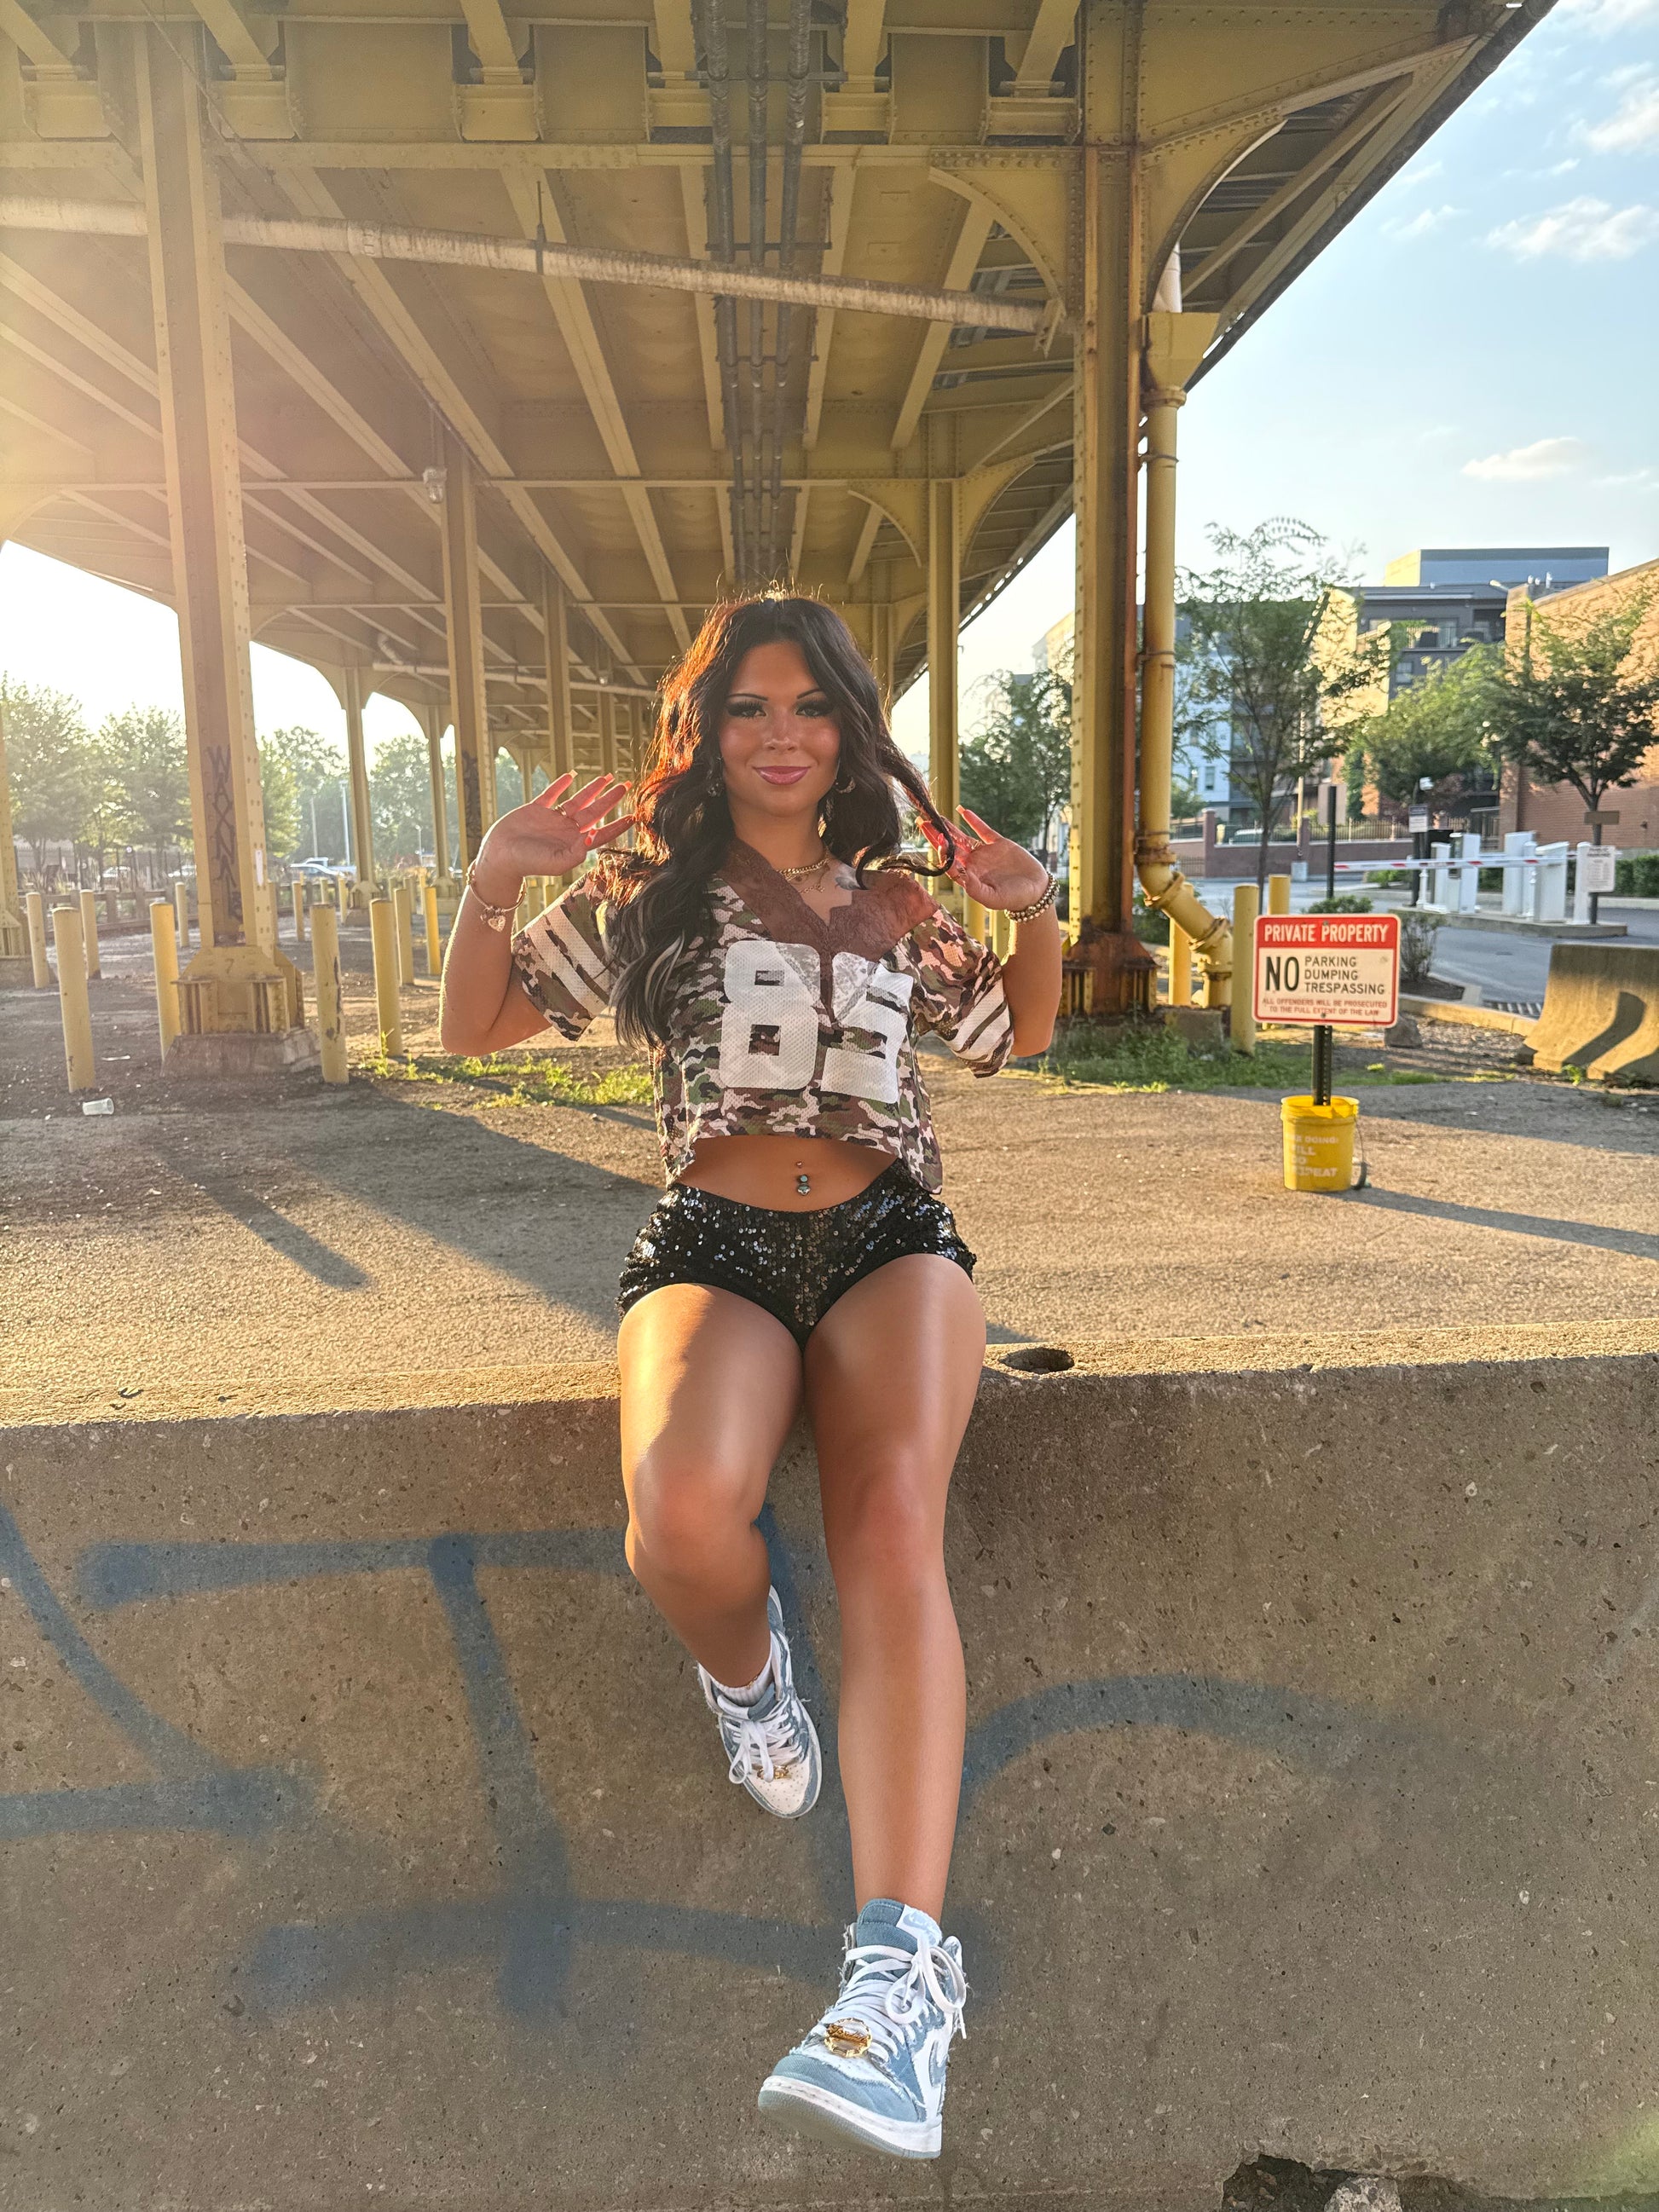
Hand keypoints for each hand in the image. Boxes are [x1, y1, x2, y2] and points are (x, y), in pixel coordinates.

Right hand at [471, 773, 632, 899]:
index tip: (634, 816)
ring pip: (577, 800)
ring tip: (606, 777)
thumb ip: (576, 853)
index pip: (602, 833)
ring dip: (592, 789)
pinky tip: (571, 775)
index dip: (618, 825)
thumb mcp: (556, 862)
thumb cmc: (528, 864)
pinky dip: (560, 784)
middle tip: (625, 785)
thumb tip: (594, 838)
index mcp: (574, 844)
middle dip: (610, 799)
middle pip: (594, 811)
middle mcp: (566, 830)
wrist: (500, 858)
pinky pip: (551, 794)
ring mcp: (552, 818)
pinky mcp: (536, 809)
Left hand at [920, 806, 1049, 912]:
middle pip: (950, 847)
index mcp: (969, 877)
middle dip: (936, 835)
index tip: (935, 839)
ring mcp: (984, 853)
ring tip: (936, 816)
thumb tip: (961, 878)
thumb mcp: (994, 898)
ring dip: (949, 827)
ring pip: (962, 837)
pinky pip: (982, 830)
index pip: (950, 863)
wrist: (1035, 890)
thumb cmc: (1013, 899)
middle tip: (922, 821)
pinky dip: (973, 820)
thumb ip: (976, 889)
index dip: (941, 851)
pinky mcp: (998, 843)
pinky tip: (963, 810)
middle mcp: (973, 864)